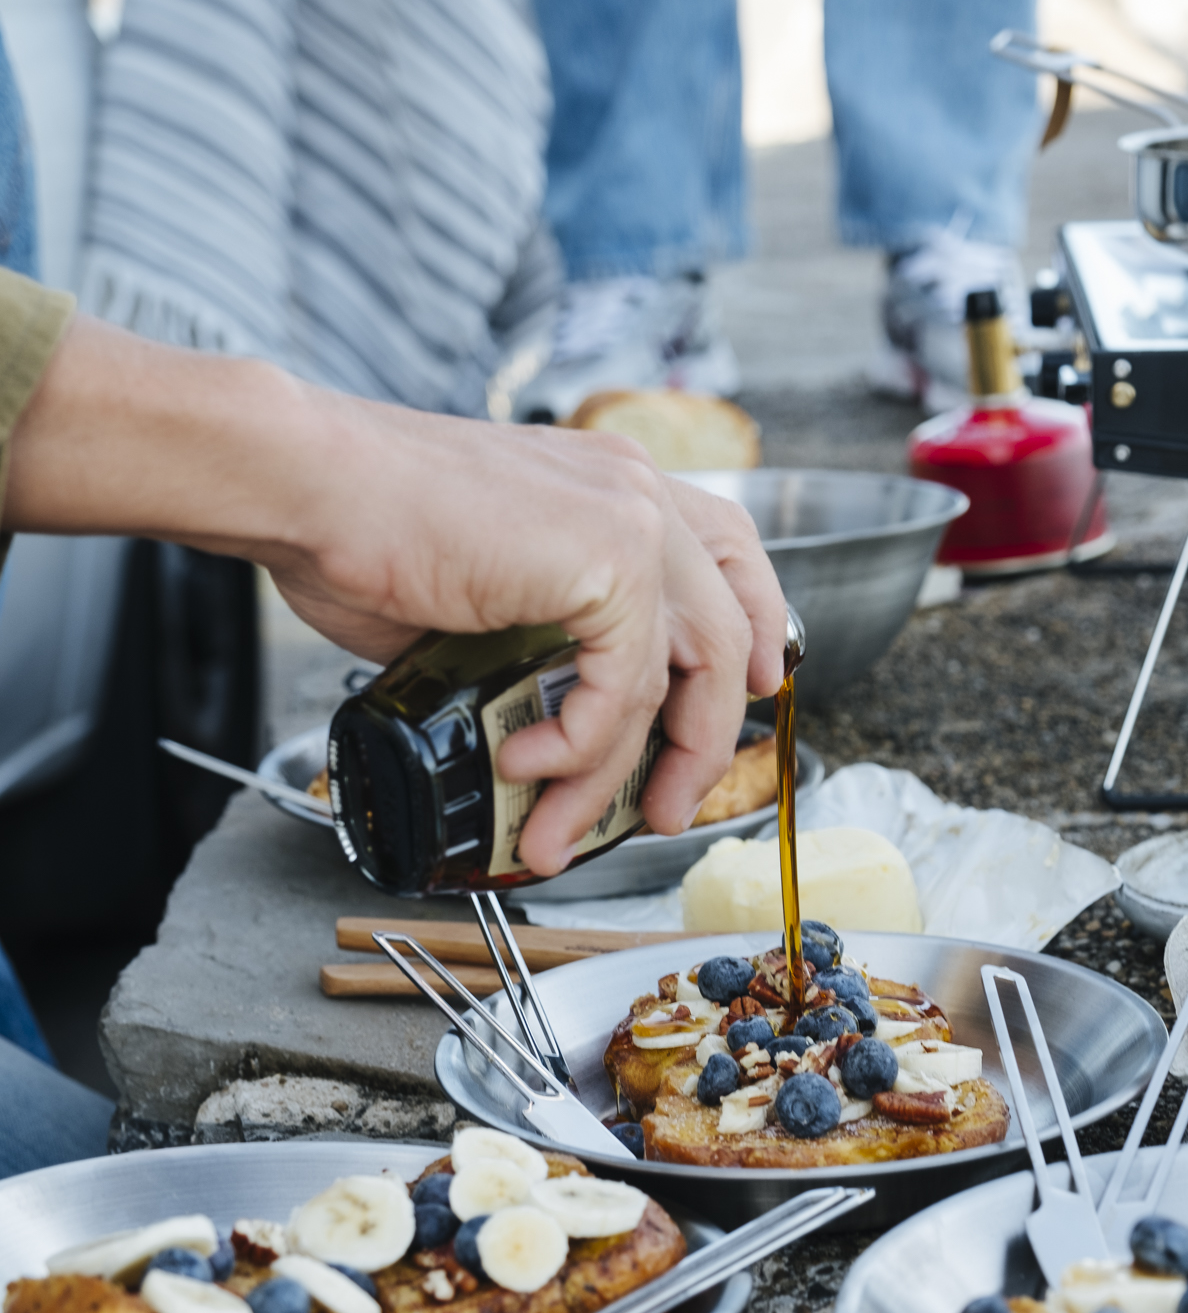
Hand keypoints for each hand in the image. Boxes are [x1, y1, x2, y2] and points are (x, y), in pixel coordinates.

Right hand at [5, 313, 785, 873]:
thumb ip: (539, 640)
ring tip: (562, 828)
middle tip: (662, 808)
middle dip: (706, 737)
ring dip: (625, 772)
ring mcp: (629, 519)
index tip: (752, 694)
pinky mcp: (607, 557)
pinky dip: (581, 746)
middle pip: (728, 629)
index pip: (728, 552)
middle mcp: (635, 492)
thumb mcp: (482, 588)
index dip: (755, 628)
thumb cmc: (363, 530)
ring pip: (684, 674)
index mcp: (612, 485)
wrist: (307, 487)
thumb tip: (546, 725)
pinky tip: (527, 764)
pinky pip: (624, 686)